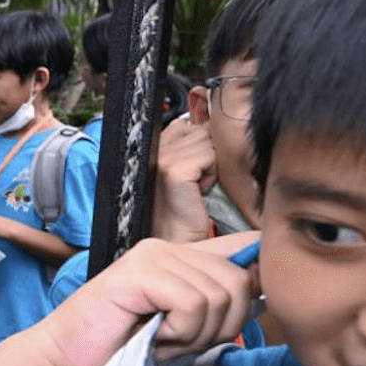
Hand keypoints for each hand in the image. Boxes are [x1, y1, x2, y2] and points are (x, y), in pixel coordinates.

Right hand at [36, 231, 260, 365]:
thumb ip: (218, 307)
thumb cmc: (125, 352)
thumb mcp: (185, 330)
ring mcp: (153, 256)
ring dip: (195, 335)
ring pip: (218, 294)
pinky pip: (191, 303)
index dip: (261, 275)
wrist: (68, 364)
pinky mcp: (139, 273)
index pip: (246, 245)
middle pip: (239, 281)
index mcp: (183, 257)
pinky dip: (179, 333)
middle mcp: (170, 248)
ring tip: (163, 343)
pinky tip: (154, 340)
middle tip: (182, 344)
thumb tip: (266, 293)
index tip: (246, 311)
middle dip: (221, 326)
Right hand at [152, 114, 216, 243]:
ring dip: (211, 165)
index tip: (194, 171)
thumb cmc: (185, 210)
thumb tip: (213, 127)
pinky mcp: (174, 170)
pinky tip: (199, 191)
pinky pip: (210, 156)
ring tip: (197, 187)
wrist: (177, 241)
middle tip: (196, 183)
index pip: (188, 125)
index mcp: (152, 145)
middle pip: (202, 131)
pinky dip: (212, 175)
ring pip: (209, 143)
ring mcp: (162, 157)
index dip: (199, 146)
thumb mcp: (186, 172)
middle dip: (207, 156)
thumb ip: (192, 147)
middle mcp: (153, 147)